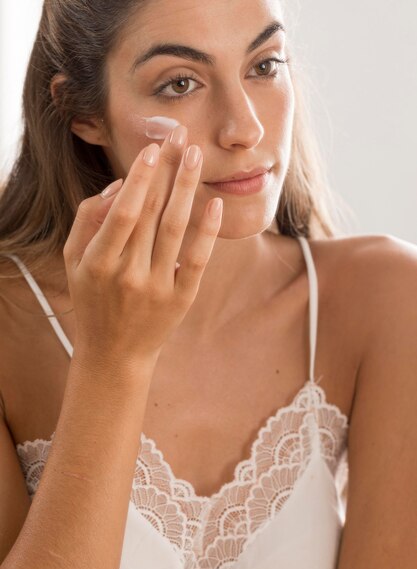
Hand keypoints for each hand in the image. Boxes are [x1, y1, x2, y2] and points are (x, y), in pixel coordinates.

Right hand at [63, 125, 221, 364]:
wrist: (115, 354)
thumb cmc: (93, 300)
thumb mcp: (74, 262)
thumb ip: (88, 220)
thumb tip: (120, 185)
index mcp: (98, 263)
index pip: (124, 211)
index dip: (141, 177)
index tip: (153, 148)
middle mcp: (128, 275)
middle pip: (153, 212)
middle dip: (167, 169)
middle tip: (181, 134)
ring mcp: (157, 289)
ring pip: (176, 229)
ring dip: (188, 188)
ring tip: (196, 155)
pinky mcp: (181, 300)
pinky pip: (197, 261)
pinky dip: (207, 231)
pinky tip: (213, 203)